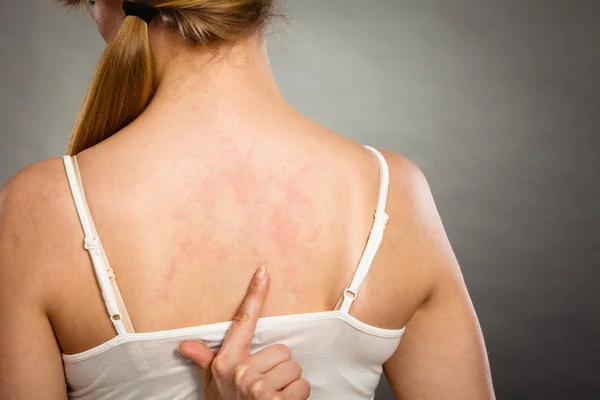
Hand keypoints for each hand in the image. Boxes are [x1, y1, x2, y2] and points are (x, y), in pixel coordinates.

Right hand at [178, 266, 310, 399]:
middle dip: (280, 368)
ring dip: (290, 385)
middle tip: (266, 385)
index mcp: (226, 361)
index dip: (254, 294)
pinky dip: (297, 398)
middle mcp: (240, 371)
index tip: (264, 271)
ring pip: (294, 367)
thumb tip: (185, 344)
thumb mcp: (212, 387)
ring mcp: (257, 387)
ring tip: (274, 397)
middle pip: (282, 350)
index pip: (242, 321)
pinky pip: (302, 386)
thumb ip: (205, 361)